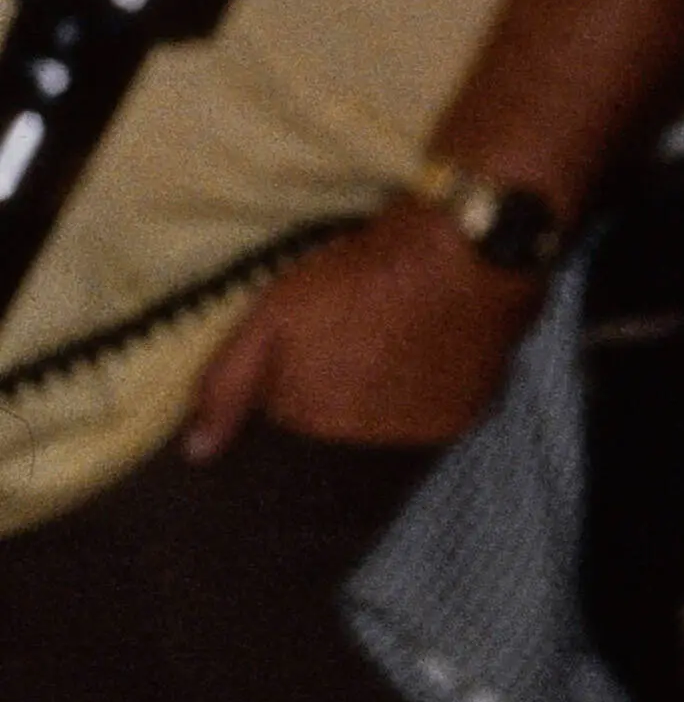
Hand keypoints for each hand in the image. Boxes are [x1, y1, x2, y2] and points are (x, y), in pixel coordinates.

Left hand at [180, 202, 539, 453]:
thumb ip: (228, 384)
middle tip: (358, 335)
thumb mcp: (274, 315)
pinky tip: (429, 350)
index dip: (296, 383)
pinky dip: (428, 392)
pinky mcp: (467, 415)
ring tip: (395, 340)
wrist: (463, 247)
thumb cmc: (361, 275)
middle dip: (340, 390)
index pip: (290, 422)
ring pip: (386, 424)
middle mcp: (364, 443)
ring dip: (385, 395)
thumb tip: (197, 453)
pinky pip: (434, 415)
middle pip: (338, 427)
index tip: (315, 347)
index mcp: (313, 421)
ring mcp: (419, 433)